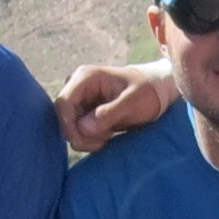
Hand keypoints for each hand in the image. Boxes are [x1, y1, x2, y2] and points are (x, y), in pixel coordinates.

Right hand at [58, 60, 174, 152]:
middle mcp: (77, 86)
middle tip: (103, 141)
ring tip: (109, 135)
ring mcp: (79, 99)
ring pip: (69, 126)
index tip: (82, 141)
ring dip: (86, 138)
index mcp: (85, 77)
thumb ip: (108, 114)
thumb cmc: (147, 92)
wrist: (155, 91)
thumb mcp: (133, 103)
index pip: (63, 102)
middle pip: (63, 117)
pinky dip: (89, 138)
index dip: (68, 125)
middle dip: (79, 134)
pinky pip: (77, 130)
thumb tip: (82, 127)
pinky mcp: (83, 112)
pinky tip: (106, 135)